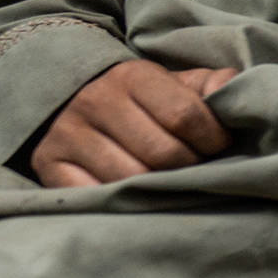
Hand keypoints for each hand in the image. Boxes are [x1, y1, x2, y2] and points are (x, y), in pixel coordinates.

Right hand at [30, 61, 238, 188]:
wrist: (67, 94)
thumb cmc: (138, 97)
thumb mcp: (173, 82)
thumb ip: (208, 84)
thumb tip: (229, 88)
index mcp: (133, 76)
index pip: (185, 116)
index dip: (213, 138)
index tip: (218, 145)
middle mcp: (96, 101)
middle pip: (163, 153)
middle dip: (190, 166)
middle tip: (195, 167)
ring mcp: (68, 134)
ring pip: (131, 178)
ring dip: (159, 188)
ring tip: (169, 182)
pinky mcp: (48, 163)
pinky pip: (94, 194)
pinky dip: (121, 200)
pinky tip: (135, 195)